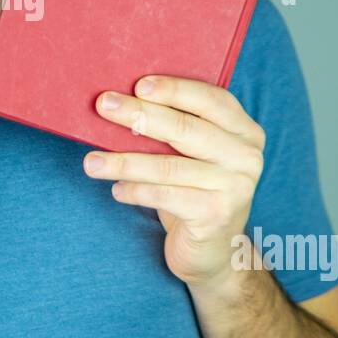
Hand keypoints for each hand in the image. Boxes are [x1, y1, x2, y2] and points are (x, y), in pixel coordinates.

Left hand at [83, 75, 265, 287]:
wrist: (213, 253)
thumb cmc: (195, 192)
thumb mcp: (195, 156)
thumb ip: (178, 129)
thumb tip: (123, 101)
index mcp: (245, 131)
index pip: (211, 100)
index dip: (174, 89)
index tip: (138, 84)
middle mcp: (246, 157)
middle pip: (185, 129)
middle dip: (139, 115)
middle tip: (103, 106)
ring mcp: (235, 187)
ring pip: (168, 166)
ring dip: (124, 162)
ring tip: (91, 162)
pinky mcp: (216, 215)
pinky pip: (164, 196)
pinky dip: (135, 191)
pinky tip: (115, 189)